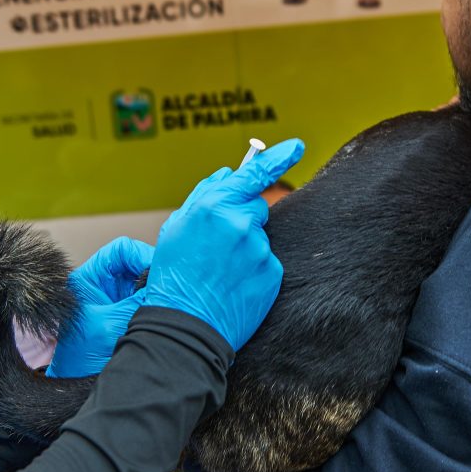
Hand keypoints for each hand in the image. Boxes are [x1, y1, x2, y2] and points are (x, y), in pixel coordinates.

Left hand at [46, 237, 154, 377]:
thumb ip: (138, 301)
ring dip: (155, 292)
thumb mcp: (112, 324)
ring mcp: (115, 302)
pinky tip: (163, 315)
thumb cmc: (82, 359)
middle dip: (153, 274)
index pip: (121, 250)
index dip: (142, 255)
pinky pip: (146, 302)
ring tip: (165, 304)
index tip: (159, 271)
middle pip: (136, 264)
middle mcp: (103, 287)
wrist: (73, 391)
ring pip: (144, 283)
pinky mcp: (126, 317)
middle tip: (166, 288)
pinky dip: (156, 305)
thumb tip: (165, 282)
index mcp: (88, 280)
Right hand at [142, 138, 304, 348]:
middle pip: (256, 208)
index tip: (296, 146)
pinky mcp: (272, 274)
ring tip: (221, 272)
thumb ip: (203, 195)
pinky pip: (267, 262)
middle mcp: (241, 224)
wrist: (186, 325)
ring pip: (260, 238)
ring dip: (245, 248)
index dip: (279, 157)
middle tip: (219, 246)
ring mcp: (260, 250)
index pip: (255, 174)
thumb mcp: (177, 229)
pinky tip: (234, 284)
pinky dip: (254, 270)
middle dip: (242, 219)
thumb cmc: (174, 276)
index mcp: (214, 207)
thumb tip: (226, 175)